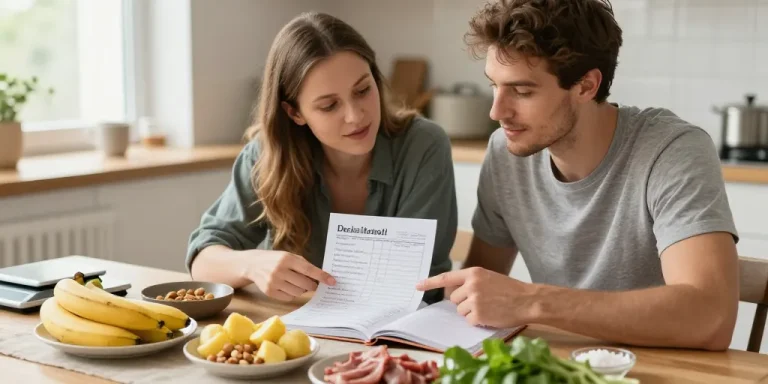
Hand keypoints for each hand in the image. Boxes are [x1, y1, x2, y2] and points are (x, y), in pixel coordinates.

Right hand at [243, 250, 335, 300]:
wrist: (252, 264)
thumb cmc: (275, 259)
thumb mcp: (289, 256)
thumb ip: (304, 265)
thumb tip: (320, 277)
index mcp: (287, 259)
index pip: (309, 269)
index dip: (322, 276)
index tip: (332, 281)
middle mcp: (280, 271)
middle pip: (305, 284)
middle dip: (312, 285)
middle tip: (313, 284)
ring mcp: (274, 282)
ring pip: (298, 292)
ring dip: (302, 289)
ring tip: (297, 283)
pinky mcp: (269, 292)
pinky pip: (289, 297)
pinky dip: (293, 293)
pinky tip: (288, 286)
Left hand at [416, 267, 534, 327]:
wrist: (528, 300)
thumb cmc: (511, 290)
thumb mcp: (489, 278)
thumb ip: (472, 282)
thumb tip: (455, 295)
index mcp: (474, 273)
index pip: (446, 277)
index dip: (430, 282)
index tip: (417, 285)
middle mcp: (471, 285)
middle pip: (454, 298)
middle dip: (464, 302)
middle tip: (483, 301)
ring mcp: (474, 300)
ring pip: (460, 311)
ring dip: (471, 312)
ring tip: (489, 307)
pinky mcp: (478, 314)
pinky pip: (469, 321)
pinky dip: (478, 321)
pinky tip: (491, 315)